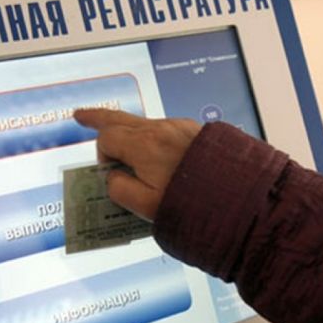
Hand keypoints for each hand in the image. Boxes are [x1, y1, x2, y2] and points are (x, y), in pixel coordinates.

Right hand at [74, 109, 200, 221]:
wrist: (241, 197)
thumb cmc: (194, 203)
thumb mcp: (146, 206)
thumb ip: (120, 190)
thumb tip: (113, 178)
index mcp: (143, 145)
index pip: (107, 137)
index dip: (102, 155)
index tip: (110, 173)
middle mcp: (160, 130)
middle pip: (120, 117)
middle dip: (98, 118)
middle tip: (81, 116)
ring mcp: (179, 127)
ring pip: (143, 124)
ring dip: (127, 130)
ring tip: (118, 138)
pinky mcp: (194, 132)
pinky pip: (163, 130)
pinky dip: (150, 137)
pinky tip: (155, 155)